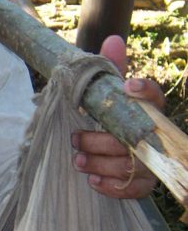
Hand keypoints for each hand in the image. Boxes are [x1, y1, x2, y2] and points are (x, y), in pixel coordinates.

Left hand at [71, 35, 163, 199]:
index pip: (155, 97)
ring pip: (130, 166)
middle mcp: (154, 136)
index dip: (145, 91)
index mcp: (148, 109)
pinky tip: (93, 180)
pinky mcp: (142, 184)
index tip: (128, 86)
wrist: (110, 144)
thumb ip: (108, 69)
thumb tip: (113, 40)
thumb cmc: (109, 114)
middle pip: (135, 140)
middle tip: (76, 139)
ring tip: (78, 159)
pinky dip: (111, 186)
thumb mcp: (105, 92)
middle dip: (102, 141)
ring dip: (100, 163)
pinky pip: (133, 190)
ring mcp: (151, 162)